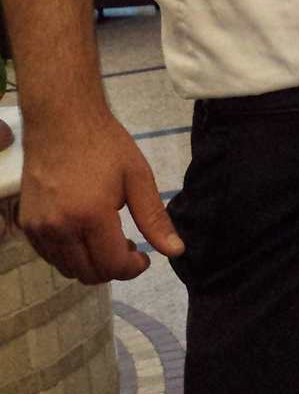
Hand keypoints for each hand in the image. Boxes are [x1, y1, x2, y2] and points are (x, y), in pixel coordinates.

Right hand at [18, 112, 184, 284]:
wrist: (60, 119)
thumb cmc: (104, 144)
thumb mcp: (137, 176)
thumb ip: (154, 218)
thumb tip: (176, 251)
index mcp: (90, 215)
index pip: (112, 266)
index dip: (132, 269)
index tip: (143, 258)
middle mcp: (59, 228)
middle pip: (89, 273)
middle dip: (113, 268)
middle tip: (127, 246)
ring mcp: (38, 228)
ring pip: (68, 269)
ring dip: (91, 264)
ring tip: (106, 239)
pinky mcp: (26, 224)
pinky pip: (50, 257)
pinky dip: (70, 255)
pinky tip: (83, 233)